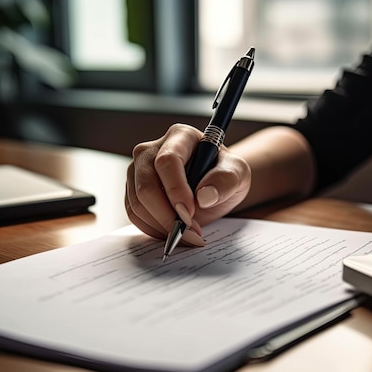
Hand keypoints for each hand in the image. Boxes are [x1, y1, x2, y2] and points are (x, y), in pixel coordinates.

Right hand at [125, 123, 251, 245]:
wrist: (213, 187)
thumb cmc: (224, 175)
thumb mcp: (238, 174)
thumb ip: (227, 179)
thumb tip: (204, 196)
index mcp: (180, 136)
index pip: (168, 161)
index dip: (176, 190)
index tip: (190, 214)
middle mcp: (152, 150)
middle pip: (146, 185)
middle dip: (167, 216)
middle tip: (190, 233)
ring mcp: (138, 170)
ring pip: (137, 203)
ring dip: (161, 226)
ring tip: (187, 235)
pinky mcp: (133, 190)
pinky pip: (134, 214)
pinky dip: (153, 229)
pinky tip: (173, 231)